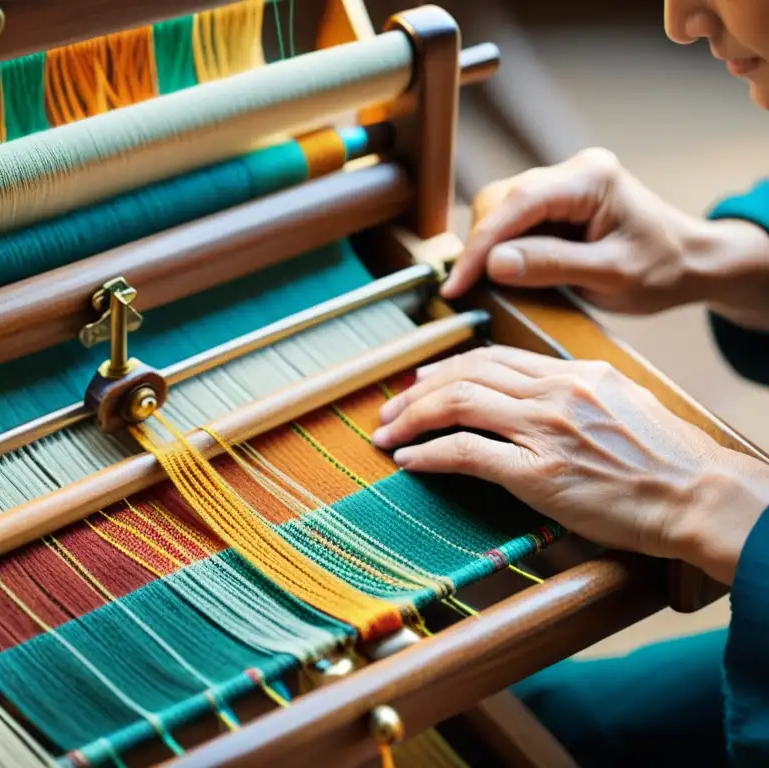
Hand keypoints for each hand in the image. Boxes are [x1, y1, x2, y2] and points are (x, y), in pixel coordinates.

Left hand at [371, 346, 768, 584]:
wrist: (702, 495)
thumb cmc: (670, 460)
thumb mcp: (623, 403)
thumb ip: (576, 394)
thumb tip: (536, 398)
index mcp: (574, 373)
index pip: (493, 357)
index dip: (448, 367)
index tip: (423, 381)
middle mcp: (554, 392)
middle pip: (465, 374)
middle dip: (417, 392)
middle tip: (391, 409)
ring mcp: (545, 430)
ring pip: (457, 404)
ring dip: (411, 419)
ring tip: (387, 434)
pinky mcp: (539, 473)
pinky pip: (467, 452)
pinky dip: (429, 454)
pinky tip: (410, 461)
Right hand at [442, 148, 768, 326]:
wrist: (692, 264)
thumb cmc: (663, 270)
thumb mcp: (612, 276)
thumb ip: (552, 266)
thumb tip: (492, 263)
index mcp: (590, 178)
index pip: (516, 204)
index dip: (480, 246)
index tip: (456, 284)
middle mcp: (572, 171)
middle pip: (499, 201)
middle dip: (480, 246)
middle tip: (471, 290)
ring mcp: (562, 184)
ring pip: (498, 209)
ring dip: (487, 247)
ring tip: (486, 285)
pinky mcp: (555, 202)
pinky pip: (511, 220)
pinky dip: (500, 248)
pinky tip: (505, 273)